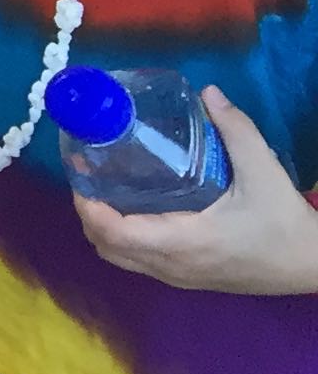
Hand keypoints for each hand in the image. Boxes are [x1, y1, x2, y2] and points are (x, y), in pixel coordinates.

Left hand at [75, 89, 317, 294]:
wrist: (313, 266)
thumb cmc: (285, 223)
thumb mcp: (264, 172)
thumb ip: (236, 130)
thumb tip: (208, 94)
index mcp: (183, 242)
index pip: (114, 232)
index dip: (87, 206)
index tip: (80, 173)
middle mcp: (172, 265)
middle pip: (106, 246)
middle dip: (88, 213)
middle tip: (89, 174)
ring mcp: (179, 277)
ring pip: (121, 258)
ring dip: (103, 228)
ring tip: (106, 187)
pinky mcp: (188, 279)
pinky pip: (139, 262)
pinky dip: (123, 239)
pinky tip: (135, 208)